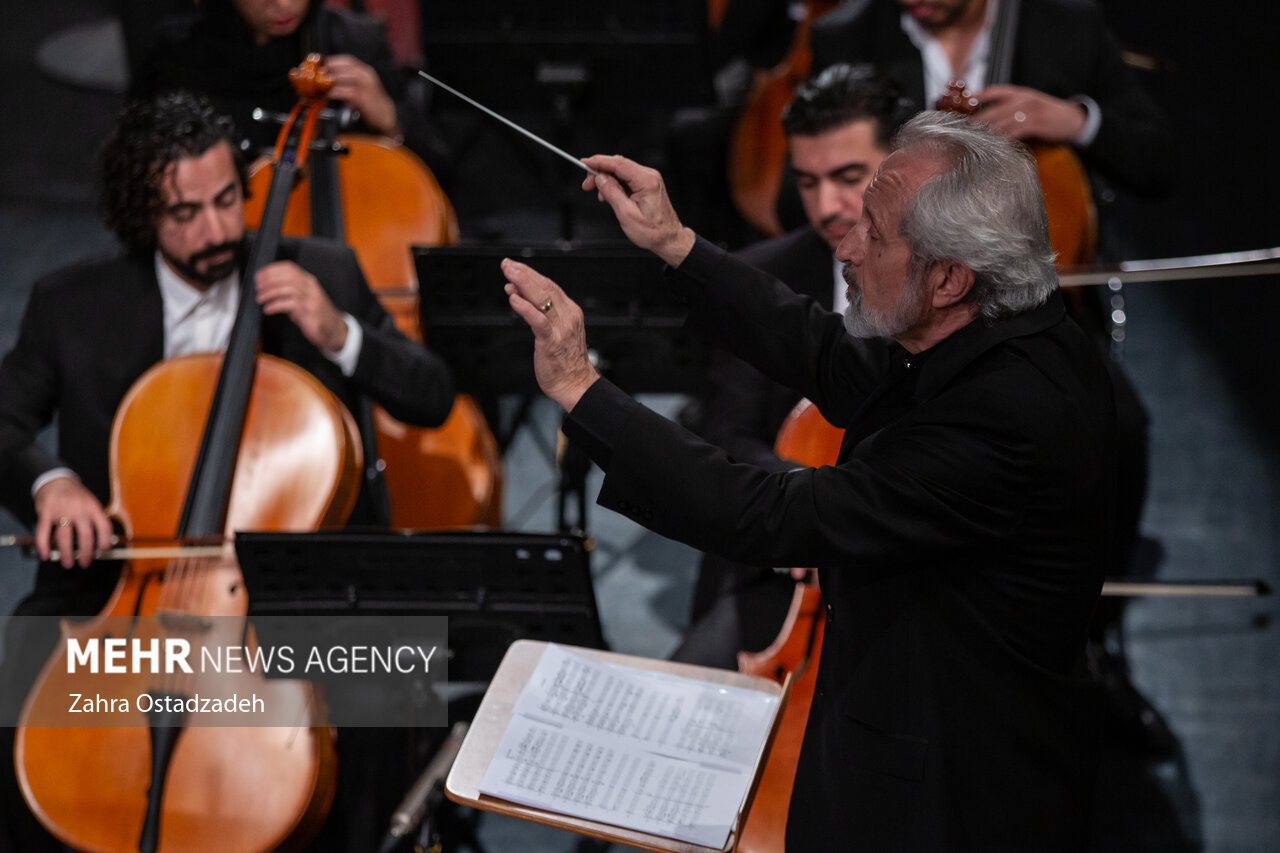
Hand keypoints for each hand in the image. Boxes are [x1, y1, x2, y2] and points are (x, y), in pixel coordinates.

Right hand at [33, 476, 112, 567]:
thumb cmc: (77, 496)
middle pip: (85, 535)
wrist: (56, 480)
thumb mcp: (90, 504)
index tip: (103, 553)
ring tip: (68, 563)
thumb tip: (98, 545)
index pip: (104, 527)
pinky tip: (45, 555)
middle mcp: (79, 509)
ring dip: (67, 553)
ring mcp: (62, 511)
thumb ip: (94, 521)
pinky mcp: (46, 512)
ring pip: (64, 537)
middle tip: (85, 563)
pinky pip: (43, 532)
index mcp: (93, 507)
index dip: (105, 542)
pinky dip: (43, 546)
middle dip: (86, 553)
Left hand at [255, 261, 348, 351]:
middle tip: (257, 288)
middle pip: (287, 276)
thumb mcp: (303, 298)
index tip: (259, 276)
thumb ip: (289, 291)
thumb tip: (266, 287)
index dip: (271, 269)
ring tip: (260, 299)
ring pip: (288, 288)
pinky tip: (268, 309)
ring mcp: (311, 299)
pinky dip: (276, 305)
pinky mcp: (309, 312)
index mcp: (308, 280)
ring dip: (270, 293)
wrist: (334, 330)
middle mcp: (311, 287)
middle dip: (269, 280)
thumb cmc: (315, 314)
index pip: (289, 267)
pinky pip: (290, 304)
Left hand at [325, 54, 400, 137]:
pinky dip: (337, 92)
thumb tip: (329, 80)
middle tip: (318, 72)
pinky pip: (348, 92)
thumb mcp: (361, 88)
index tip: (322, 63)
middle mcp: (367, 76)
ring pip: (347, 76)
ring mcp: (367, 86)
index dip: (334, 60)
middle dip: (331, 67)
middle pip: (346, 66)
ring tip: (321, 82)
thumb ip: (348, 82)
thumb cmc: (370, 103)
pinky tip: (330, 94)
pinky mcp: (365, 98)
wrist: (385, 116)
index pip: (348, 60)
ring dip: (332, 78)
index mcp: (366, 72)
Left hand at [501, 258, 599, 410]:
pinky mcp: (552, 341)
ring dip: (523, 284)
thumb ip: (537, 312)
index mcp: (570, 311)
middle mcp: (567, 316)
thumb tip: (516, 293)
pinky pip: (538, 321)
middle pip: (545, 287)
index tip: (514, 266)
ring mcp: (561, 328)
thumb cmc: (564, 361)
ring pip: (542, 299)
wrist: (576, 384)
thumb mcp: (553, 331)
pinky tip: (514, 299)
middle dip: (524, 274)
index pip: (549, 285)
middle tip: (507, 265)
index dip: (530, 274)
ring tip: (508, 274)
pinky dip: (525, 308)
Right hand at [580, 155, 695, 266]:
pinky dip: (615, 184)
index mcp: (646, 181)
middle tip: (587, 185)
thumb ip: (612, 193)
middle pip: (618, 165)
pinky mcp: (647, 184)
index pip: (618, 163)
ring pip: (621, 171)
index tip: (584, 162)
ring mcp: (649, 179)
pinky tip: (609, 195)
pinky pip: (626, 178)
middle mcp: (649, 176)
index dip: (598, 161)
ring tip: (600, 195)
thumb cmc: (653, 231)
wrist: (669, 238)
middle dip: (600, 172)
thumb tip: (600, 178)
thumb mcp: (626, 214)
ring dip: (607, 180)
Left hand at [974, 85, 1086, 143]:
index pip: (996, 91)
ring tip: (974, 138)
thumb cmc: (1046, 113)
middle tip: (964, 128)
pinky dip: (1003, 138)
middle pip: (994, 109)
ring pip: (1002, 121)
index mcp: (1020, 93)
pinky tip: (994, 144)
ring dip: (987, 130)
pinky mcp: (1036, 123)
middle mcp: (1023, 99)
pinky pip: (1015, 131)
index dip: (979, 95)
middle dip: (978, 119)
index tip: (965, 101)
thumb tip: (988, 117)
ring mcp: (1030, 111)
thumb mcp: (1029, 104)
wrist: (1072, 119)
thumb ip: (1011, 107)